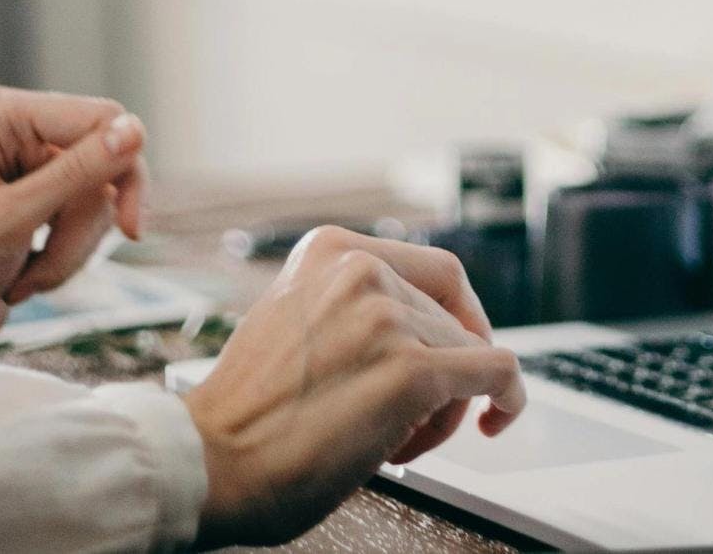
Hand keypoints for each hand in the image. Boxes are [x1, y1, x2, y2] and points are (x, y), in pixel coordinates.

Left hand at [0, 85, 147, 357]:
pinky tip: (27, 276)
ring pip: (102, 200)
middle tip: (49, 265)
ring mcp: (34, 165)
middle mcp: (20, 131)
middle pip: (108, 164)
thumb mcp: (10, 220)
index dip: (124, 170)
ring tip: (24, 279)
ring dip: (71, 251)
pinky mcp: (45, 198)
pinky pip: (91, 221)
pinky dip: (68, 257)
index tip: (130, 228)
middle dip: (82, 227)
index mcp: (1, 116)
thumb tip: (135, 131)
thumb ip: (76, 173)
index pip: (102, 120)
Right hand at [185, 226, 525, 547]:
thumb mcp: (293, 320)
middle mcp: (361, 270)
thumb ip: (350, 308)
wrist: (205, 462)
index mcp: (329, 250)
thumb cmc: (244, 413)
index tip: (458, 344)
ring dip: (447, 404)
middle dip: (444, 370)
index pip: (435, 271)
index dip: (458, 314)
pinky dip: (508, 398)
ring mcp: (389, 318)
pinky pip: (496, 373)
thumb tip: (421, 324)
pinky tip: (496, 419)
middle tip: (413, 417)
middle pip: (453, 316)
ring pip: (471, 352)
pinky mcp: (413, 370)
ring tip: (396, 441)